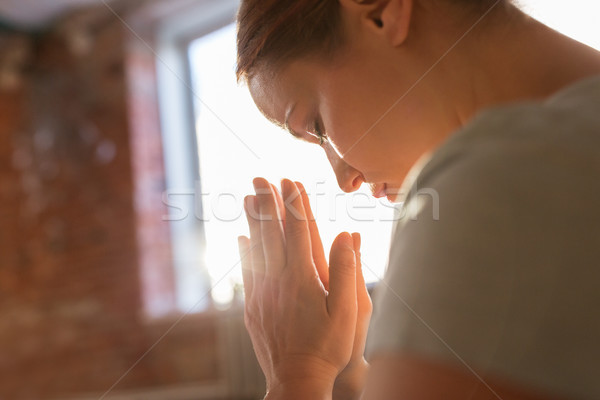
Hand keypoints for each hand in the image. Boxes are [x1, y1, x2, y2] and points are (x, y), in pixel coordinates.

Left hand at [238, 178, 358, 398]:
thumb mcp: (348, 312)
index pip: (299, 231)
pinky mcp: (253, 307)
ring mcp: (262, 293)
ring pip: (255, 248)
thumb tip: (348, 234)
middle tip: (259, 178)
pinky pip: (246, 272)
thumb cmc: (328, 347)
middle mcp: (279, 280)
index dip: (295, 203)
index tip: (290, 180)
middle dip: (267, 203)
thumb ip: (347, 271)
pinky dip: (244, 252)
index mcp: (303, 278)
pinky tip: (241, 239)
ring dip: (252, 221)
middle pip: (272, 233)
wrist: (297, 380)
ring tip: (248, 198)